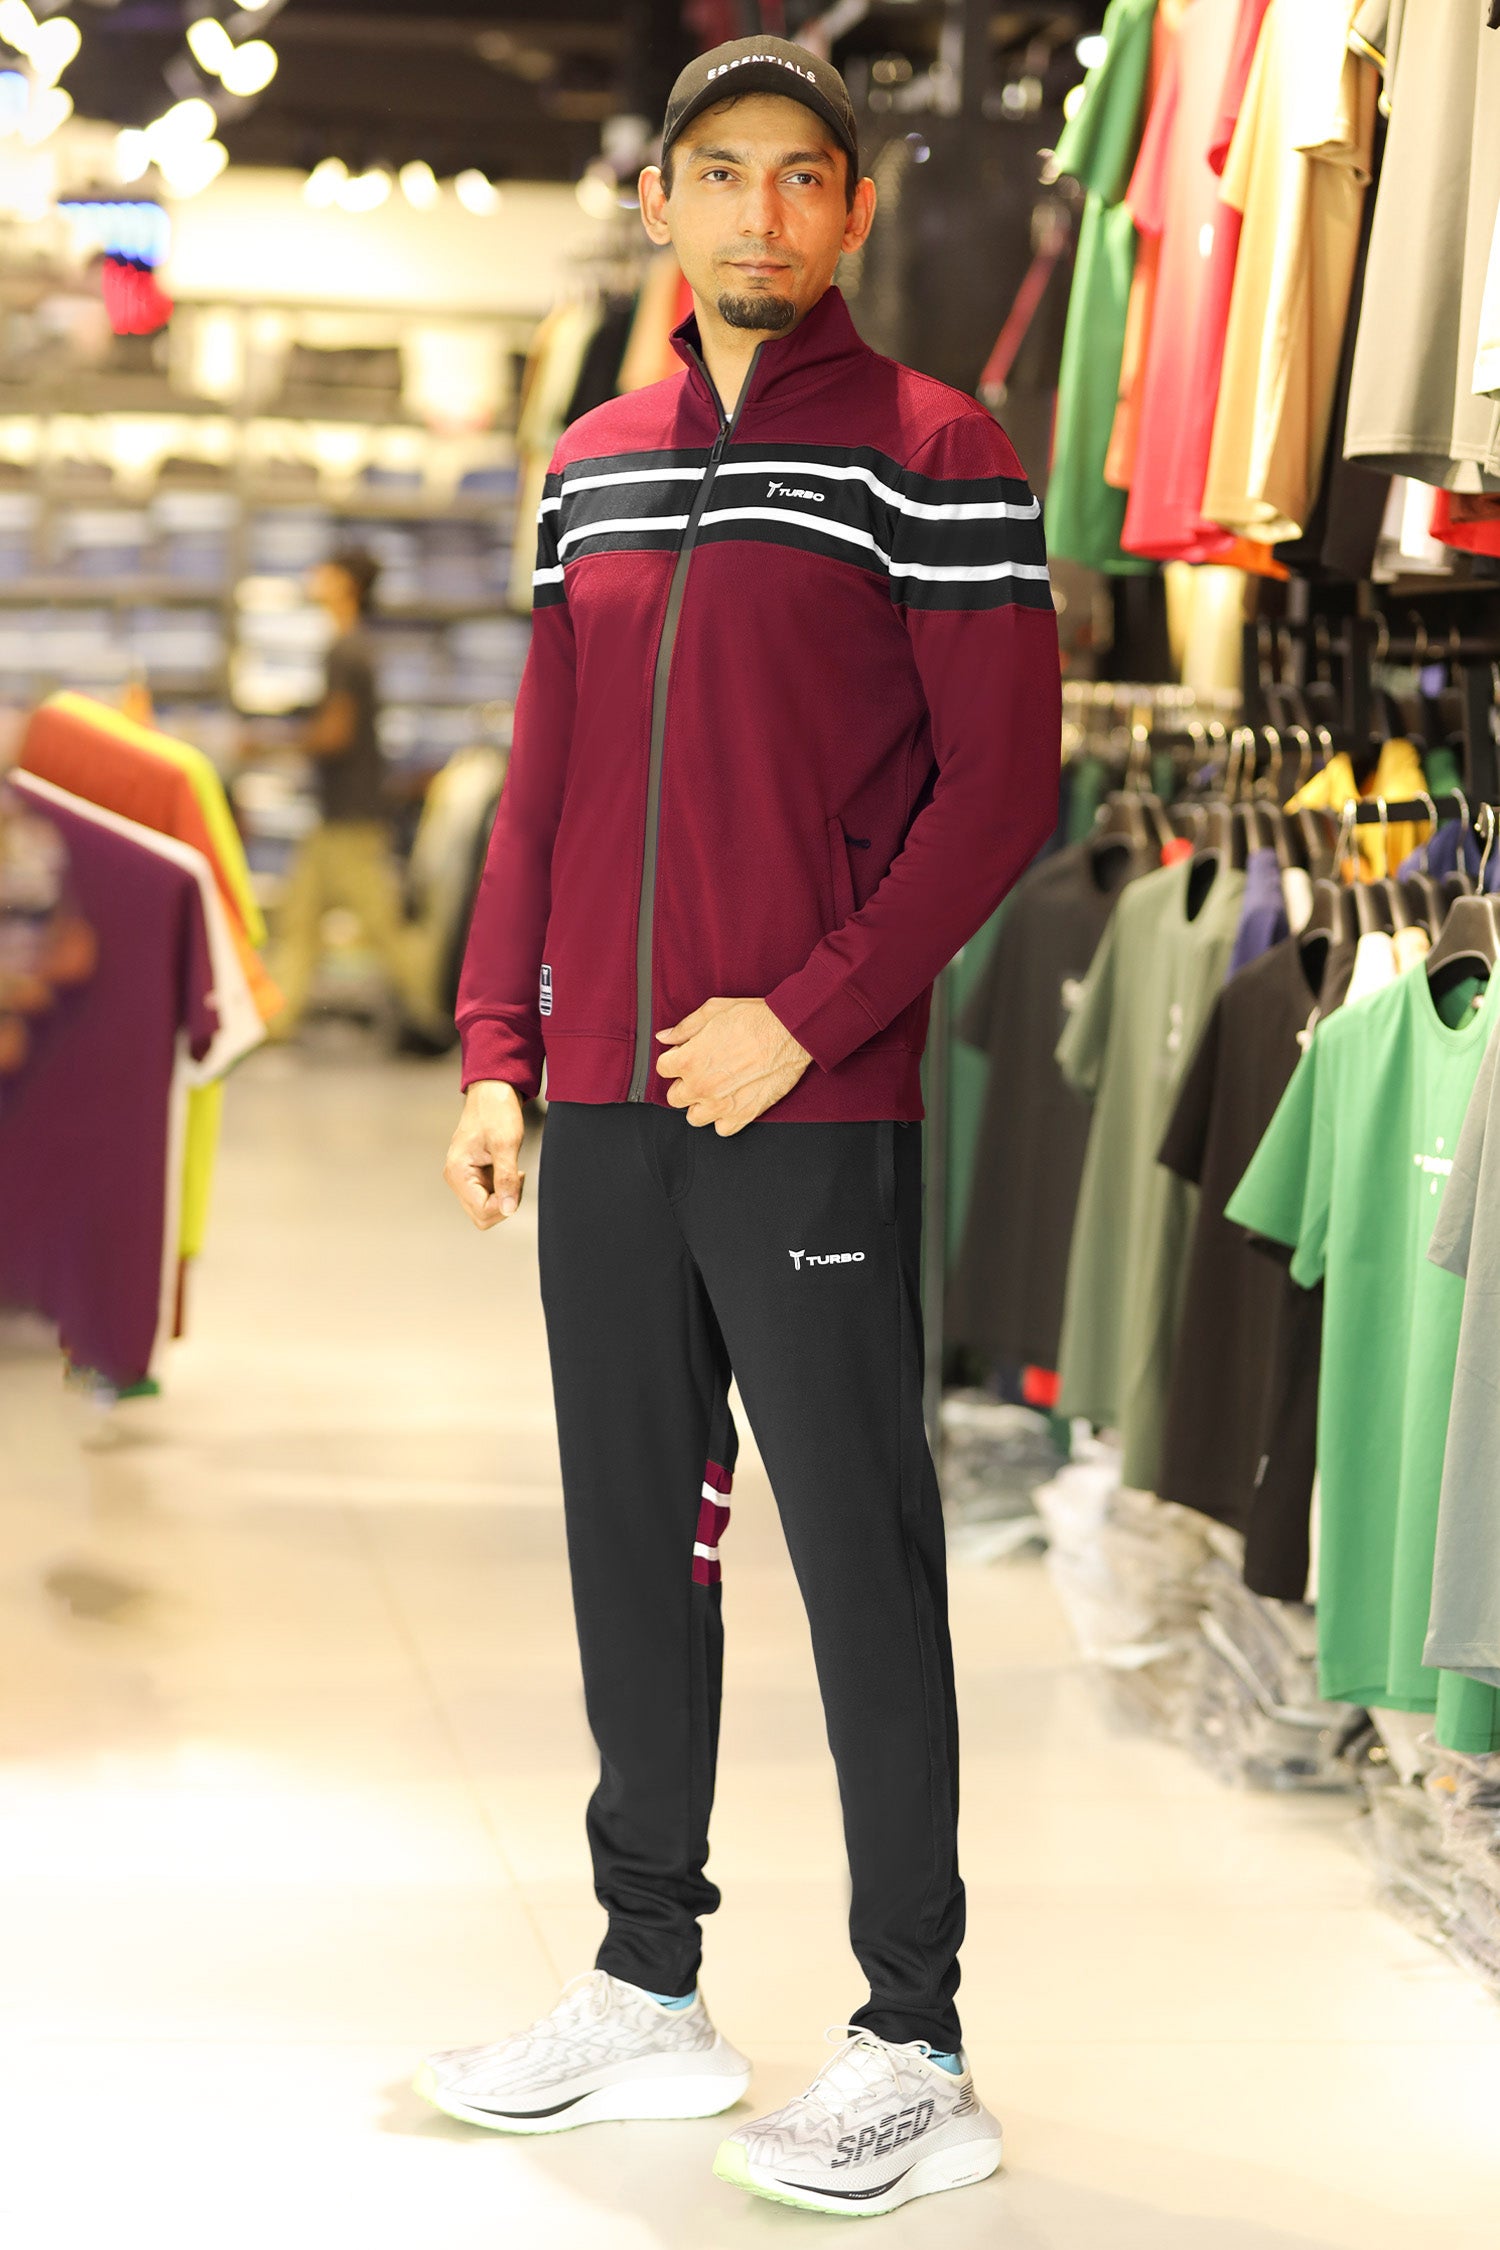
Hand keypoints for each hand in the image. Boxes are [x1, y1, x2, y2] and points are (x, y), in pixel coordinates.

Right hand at [444, 1080, 526, 1227]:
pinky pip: (488, 1195)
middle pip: (481, 1215)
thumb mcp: (506, 1145)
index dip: (504, 1204)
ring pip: (485, 1208)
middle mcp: (456, 1178)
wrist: (493, 1091)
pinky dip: (503, 1188)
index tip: (517, 1179)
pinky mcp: (473, 1174)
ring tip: (512, 1171)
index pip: (481, 1210)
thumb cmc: (497, 1111)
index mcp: (458, 1172)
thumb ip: (506, 1180)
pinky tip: (508, 1169)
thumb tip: (508, 1209)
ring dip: (504, 1195)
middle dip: (503, 1203)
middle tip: (516, 1176)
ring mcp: (463, 1177)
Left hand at [655, 997, 811, 1133]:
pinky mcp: (744, 1115)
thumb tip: (666, 1037)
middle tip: (701, 1072)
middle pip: (675, 1097)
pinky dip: (725, 1119)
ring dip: (701, 1105)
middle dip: (685, 1083)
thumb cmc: (756, 1019)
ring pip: (694, 1117)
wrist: (791, 1031)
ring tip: (715, 1090)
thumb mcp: (714, 1010)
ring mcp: (721, 1104)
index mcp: (689, 1060)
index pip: (663, 1068)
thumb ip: (685, 1027)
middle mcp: (701, 1086)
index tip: (685, 1056)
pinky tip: (732, 1102)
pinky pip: (722, 1129)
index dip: (675, 1059)